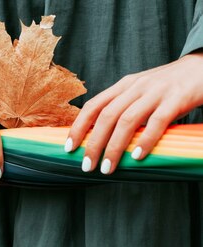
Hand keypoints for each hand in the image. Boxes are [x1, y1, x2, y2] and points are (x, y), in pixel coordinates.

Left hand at [66, 52, 202, 173]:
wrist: (202, 67)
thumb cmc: (169, 86)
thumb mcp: (141, 92)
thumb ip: (124, 107)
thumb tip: (102, 136)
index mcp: (124, 86)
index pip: (93, 106)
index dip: (78, 127)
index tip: (68, 148)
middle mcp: (136, 87)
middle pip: (106, 116)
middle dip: (93, 143)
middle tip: (87, 165)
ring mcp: (156, 92)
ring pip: (127, 120)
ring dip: (114, 147)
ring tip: (107, 168)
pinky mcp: (176, 99)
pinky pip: (157, 121)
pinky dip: (145, 139)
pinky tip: (137, 156)